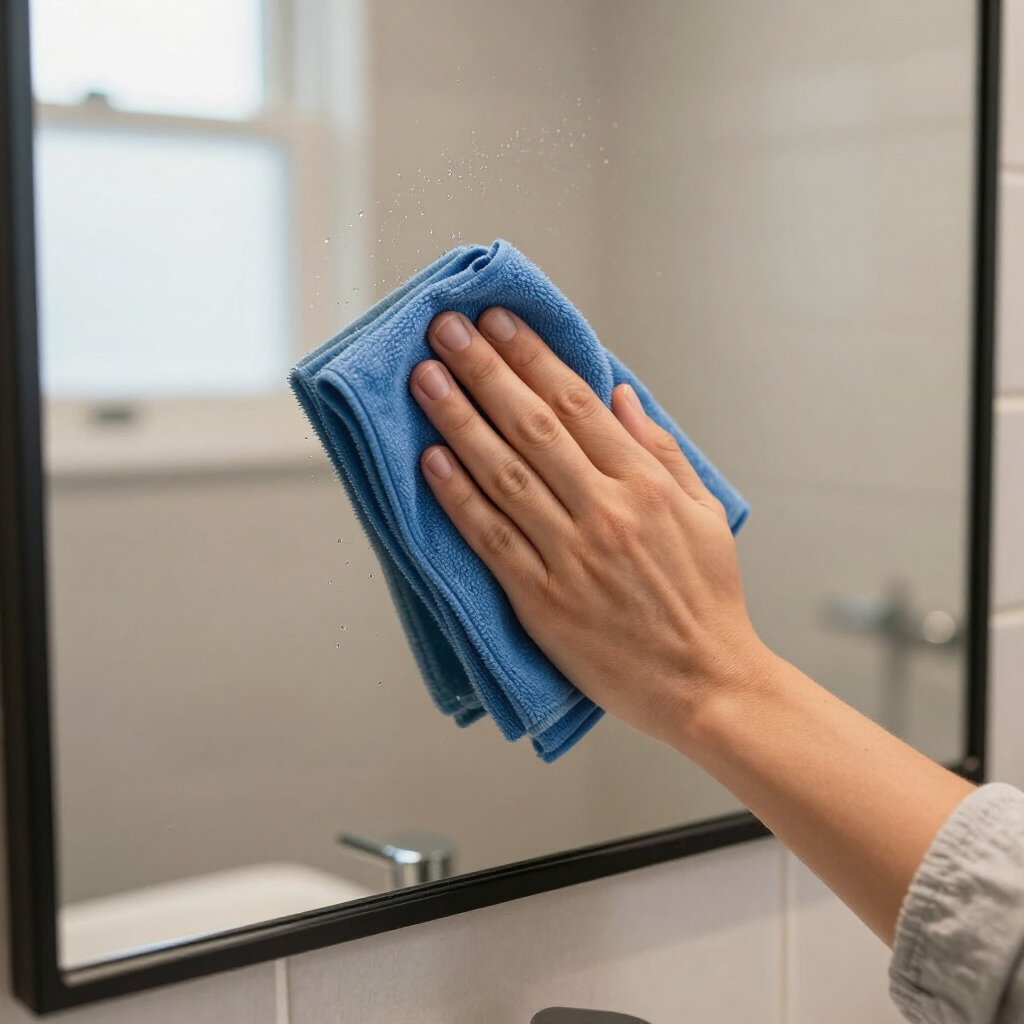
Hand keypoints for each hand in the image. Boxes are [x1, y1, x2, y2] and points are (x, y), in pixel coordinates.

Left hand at [409, 307, 770, 743]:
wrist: (707, 683)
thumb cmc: (707, 600)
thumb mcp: (705, 514)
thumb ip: (662, 451)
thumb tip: (621, 396)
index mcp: (647, 485)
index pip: (578, 403)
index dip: (532, 357)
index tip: (499, 322)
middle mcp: (607, 512)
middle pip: (534, 425)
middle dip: (485, 370)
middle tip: (446, 330)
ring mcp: (572, 556)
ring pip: (505, 474)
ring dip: (460, 421)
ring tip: (426, 380)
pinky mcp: (544, 601)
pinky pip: (492, 539)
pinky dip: (459, 497)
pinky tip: (431, 461)